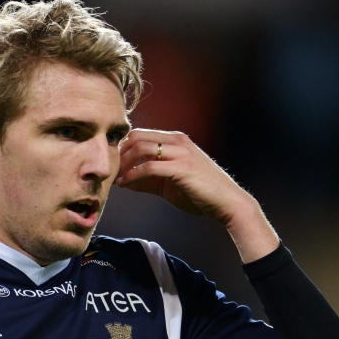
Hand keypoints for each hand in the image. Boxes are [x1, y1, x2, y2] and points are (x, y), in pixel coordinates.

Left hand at [115, 129, 279, 261]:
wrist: (227, 203)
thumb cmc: (201, 193)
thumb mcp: (170, 184)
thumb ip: (148, 179)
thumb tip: (125, 181)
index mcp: (176, 140)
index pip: (140, 134)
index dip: (123, 148)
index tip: (113, 164)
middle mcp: (178, 141)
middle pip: (137, 137)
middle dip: (120, 153)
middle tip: (111, 170)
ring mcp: (181, 152)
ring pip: (142, 149)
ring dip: (124, 164)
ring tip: (116, 178)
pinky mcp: (182, 168)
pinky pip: (149, 167)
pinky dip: (133, 175)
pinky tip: (125, 184)